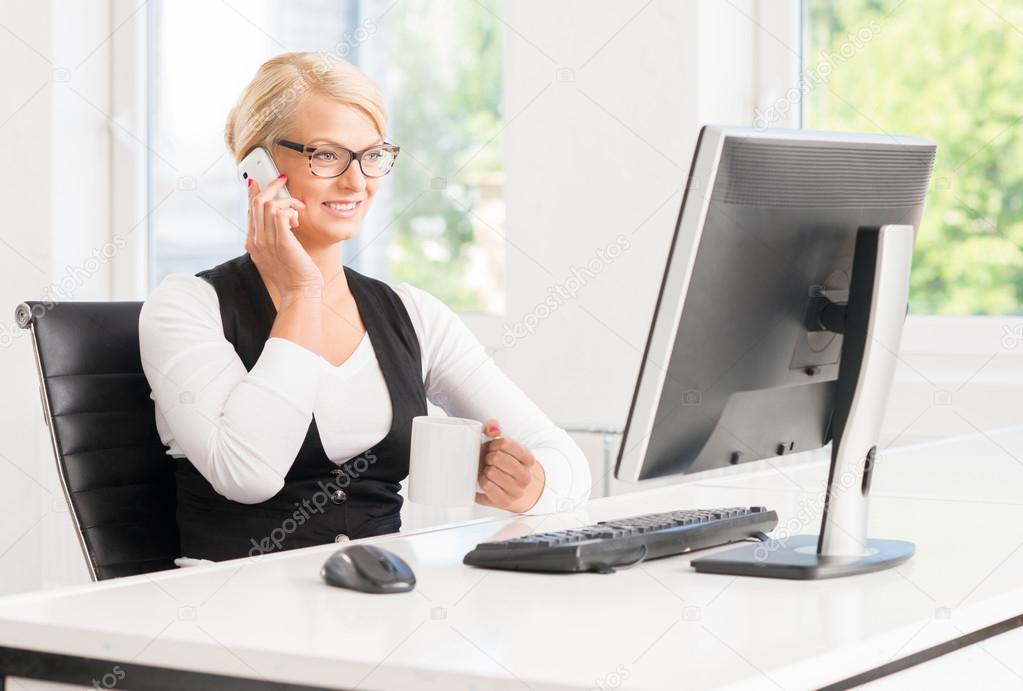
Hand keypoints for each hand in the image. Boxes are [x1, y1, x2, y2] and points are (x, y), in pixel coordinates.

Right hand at [245, 174, 321, 299]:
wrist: (299, 293)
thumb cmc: (294, 275)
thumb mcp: (278, 254)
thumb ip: (274, 237)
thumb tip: (282, 219)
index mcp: (253, 243)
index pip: (249, 210)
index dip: (254, 193)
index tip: (259, 181)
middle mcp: (256, 241)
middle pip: (256, 203)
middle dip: (270, 186)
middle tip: (282, 179)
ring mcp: (266, 241)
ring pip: (267, 205)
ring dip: (285, 200)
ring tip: (297, 209)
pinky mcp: (281, 242)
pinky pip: (280, 213)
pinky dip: (289, 209)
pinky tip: (297, 218)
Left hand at [476, 419, 545, 512]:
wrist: (516, 490)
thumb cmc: (506, 465)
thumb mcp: (504, 445)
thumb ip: (494, 429)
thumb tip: (492, 427)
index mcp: (528, 458)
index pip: (505, 443)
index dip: (494, 444)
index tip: (494, 447)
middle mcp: (525, 475)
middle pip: (497, 458)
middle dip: (489, 457)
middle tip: (490, 460)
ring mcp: (517, 490)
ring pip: (491, 473)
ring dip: (485, 470)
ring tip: (489, 471)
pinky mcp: (505, 501)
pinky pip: (487, 486)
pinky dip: (483, 482)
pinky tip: (487, 481)